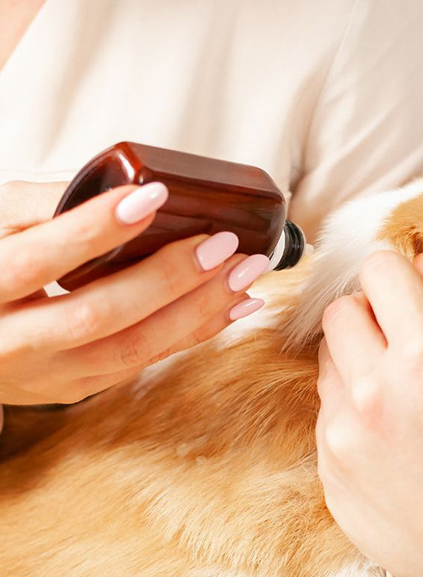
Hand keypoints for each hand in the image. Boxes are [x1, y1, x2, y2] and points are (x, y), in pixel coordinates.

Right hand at [0, 180, 267, 406]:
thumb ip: (41, 206)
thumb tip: (126, 189)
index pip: (37, 261)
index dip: (94, 231)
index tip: (154, 197)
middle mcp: (10, 344)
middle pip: (98, 315)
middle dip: (169, 278)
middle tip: (224, 244)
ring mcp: (47, 375)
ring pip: (132, 349)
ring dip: (198, 310)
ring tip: (245, 273)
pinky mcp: (77, 387)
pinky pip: (145, 361)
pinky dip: (195, 331)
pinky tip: (234, 304)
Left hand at [316, 250, 422, 576]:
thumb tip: (420, 269)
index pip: (378, 271)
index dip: (395, 274)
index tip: (406, 288)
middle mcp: (375, 393)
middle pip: (340, 311)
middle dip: (369, 315)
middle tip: (399, 339)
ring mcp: (343, 434)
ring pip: (328, 360)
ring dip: (355, 361)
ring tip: (395, 394)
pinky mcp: (327, 469)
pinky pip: (327, 412)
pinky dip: (350, 409)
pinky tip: (386, 437)